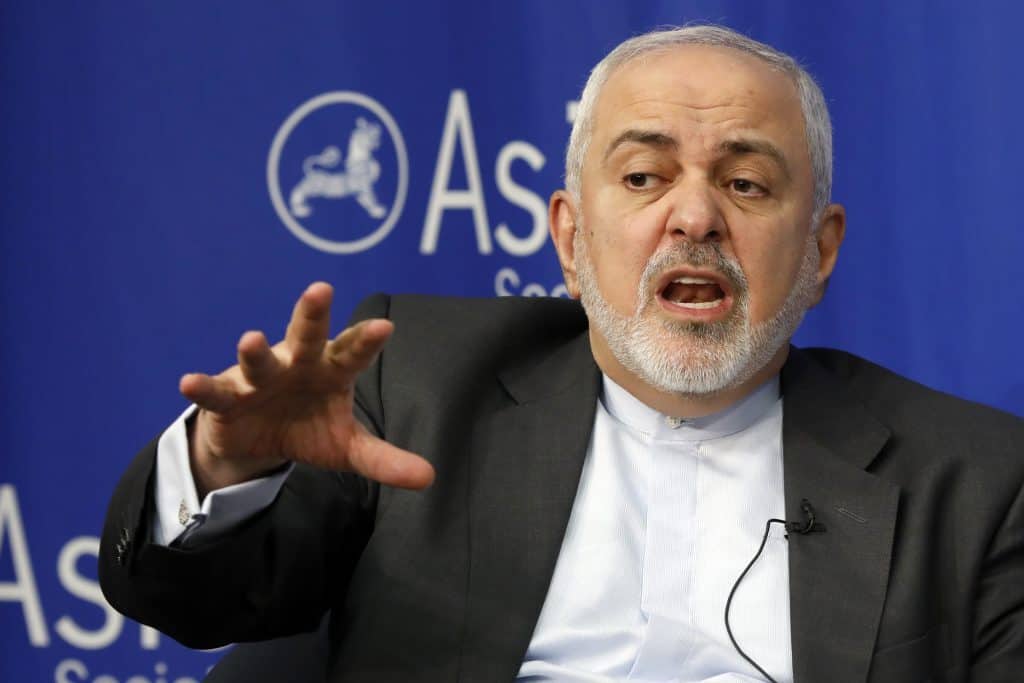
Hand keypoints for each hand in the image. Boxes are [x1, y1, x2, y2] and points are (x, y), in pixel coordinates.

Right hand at [179, 282, 434, 495]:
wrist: (259, 439)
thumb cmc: (310, 428)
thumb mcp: (348, 447)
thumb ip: (384, 460)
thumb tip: (430, 478)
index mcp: (332, 371)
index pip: (353, 353)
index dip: (366, 341)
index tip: (385, 326)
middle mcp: (297, 364)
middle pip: (307, 336)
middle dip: (313, 315)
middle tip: (321, 289)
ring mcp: (260, 377)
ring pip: (259, 360)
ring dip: (254, 351)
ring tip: (251, 338)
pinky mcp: (228, 397)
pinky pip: (215, 391)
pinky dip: (202, 387)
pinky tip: (187, 381)